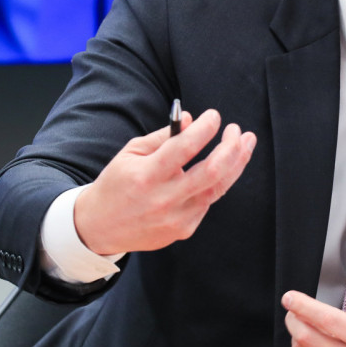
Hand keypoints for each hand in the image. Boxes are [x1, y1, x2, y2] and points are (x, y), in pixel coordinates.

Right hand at [73, 109, 255, 254]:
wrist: (100, 227)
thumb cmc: (117, 183)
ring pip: (218, 188)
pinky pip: (207, 202)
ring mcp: (176, 218)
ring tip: (245, 144)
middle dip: (231, 148)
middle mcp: (164, 199)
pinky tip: (220, 169)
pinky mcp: (183, 230)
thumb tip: (191, 119)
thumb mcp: (131, 152)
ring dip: (237, 164)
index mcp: (147, 175)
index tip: (215, 116)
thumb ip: (163, 136)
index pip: (184, 148)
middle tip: (238, 131)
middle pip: (212, 172)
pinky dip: (216, 183)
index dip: (204, 129)